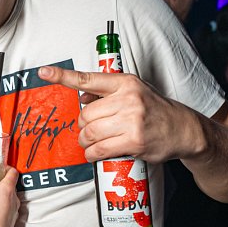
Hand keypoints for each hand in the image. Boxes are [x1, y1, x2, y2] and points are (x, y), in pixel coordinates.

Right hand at [0, 166, 20, 226]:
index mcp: (7, 191)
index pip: (13, 172)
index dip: (6, 167)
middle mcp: (14, 200)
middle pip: (11, 185)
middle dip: (0, 182)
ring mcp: (14, 212)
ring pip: (11, 198)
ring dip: (1, 196)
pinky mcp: (12, 222)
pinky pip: (9, 210)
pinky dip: (2, 208)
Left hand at [37, 65, 201, 164]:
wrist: (183, 129)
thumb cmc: (155, 109)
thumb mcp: (134, 91)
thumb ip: (107, 92)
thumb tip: (82, 95)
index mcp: (125, 82)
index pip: (87, 78)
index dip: (62, 76)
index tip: (43, 72)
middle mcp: (128, 99)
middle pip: (85, 114)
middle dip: (83, 125)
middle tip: (91, 130)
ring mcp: (132, 121)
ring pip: (90, 133)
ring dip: (86, 141)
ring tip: (93, 142)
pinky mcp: (134, 142)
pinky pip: (99, 149)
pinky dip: (92, 154)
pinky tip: (95, 153)